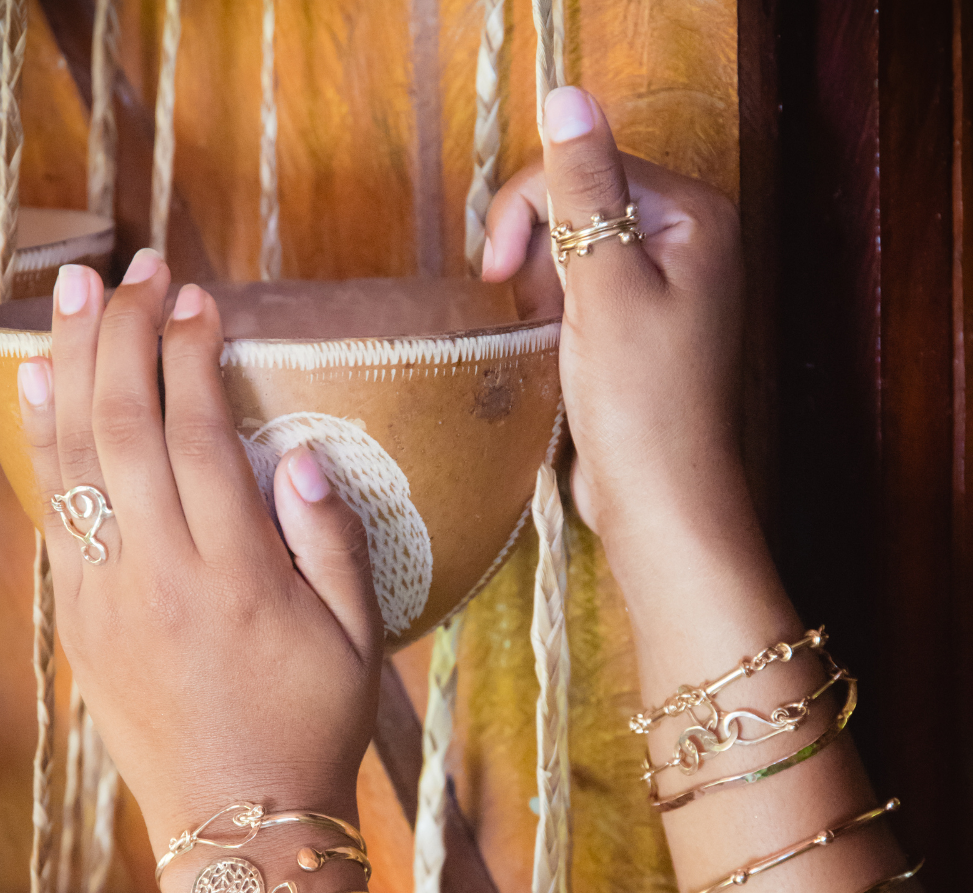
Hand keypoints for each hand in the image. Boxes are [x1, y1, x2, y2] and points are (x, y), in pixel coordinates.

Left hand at [16, 251, 383, 855]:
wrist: (238, 824)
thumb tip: (303, 454)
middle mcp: (159, 577)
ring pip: (76, 458)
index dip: (192, 355)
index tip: (197, 298)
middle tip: (133, 267)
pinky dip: (44, 439)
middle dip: (124, 333)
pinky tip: (42, 386)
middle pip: (127, 428)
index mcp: (237, 578)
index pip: (200, 437)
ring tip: (72, 290)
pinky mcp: (77, 620)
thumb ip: (330, 541)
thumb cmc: (312, 722)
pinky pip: (53, 512)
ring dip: (72, 364)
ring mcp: (105, 598)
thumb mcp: (358, 636)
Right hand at [484, 87, 750, 602]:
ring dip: (543, 287)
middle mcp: (687, 239)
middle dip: (539, 253)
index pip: (587, 166)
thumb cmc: (639, 400)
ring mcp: (665, 283)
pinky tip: (555, 347)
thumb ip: (583, 189)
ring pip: (574, 249)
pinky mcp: (640, 323)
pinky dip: (556, 312)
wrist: (657, 497)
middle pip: (581, 203)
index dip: (530, 208)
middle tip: (534, 311)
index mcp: (693, 215)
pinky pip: (582, 289)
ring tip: (549, 338)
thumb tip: (566, 97)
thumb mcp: (604, 287)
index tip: (497, 269)